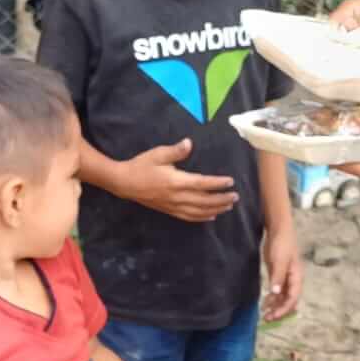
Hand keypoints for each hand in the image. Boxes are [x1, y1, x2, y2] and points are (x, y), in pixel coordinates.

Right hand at [119, 139, 237, 222]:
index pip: (202, 184)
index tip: (230, 182)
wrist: (124, 183)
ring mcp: (173, 206)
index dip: (217, 184)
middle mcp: (177, 196)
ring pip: (199, 211)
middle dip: (221, 199)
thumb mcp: (158, 154)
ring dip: (215, 209)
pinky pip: (188, 217)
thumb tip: (189, 143)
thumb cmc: (141, 166)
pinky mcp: (169, 210)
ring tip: (228, 206)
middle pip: (204, 201)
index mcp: (176, 181)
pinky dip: (202, 217)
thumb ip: (175, 151)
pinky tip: (211, 216)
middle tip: (235, 196)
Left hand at [262, 224, 301, 320]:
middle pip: (289, 300)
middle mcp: (293, 280)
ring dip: (275, 306)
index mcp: (297, 277)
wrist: (279, 230)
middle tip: (267, 319)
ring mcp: (286, 277)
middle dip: (279, 311)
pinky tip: (265, 303)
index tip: (273, 316)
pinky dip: (272, 298)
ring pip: (283, 297)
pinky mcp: (278, 274)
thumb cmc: (282, 244)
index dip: (284, 309)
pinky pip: (277, 291)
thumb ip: (278, 277)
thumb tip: (276, 293)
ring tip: (264, 314)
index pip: (293, 298)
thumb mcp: (279, 261)